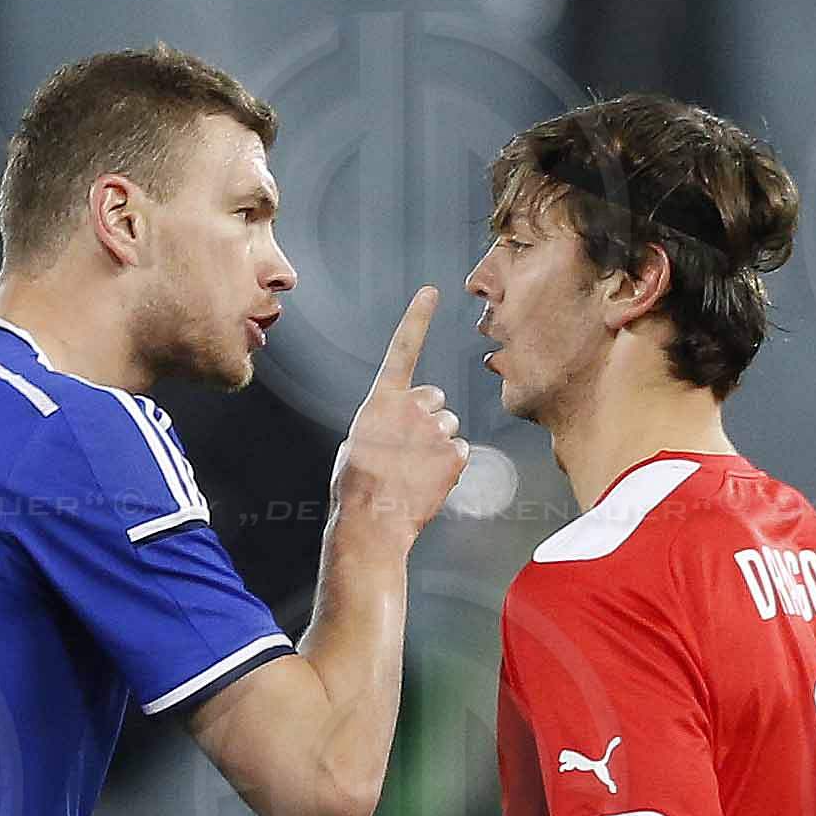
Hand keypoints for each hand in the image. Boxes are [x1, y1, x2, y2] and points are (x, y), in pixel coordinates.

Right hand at [332, 285, 467, 538]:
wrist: (372, 522)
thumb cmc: (357, 487)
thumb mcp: (357, 444)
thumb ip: (381, 422)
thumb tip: (398, 426)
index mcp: (380, 401)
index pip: (402, 350)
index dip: (416, 318)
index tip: (431, 292)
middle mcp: (411, 406)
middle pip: (435, 398)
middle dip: (428, 418)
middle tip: (408, 450)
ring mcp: (435, 428)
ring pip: (449, 426)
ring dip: (437, 444)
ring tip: (414, 471)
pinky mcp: (454, 452)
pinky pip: (459, 451)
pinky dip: (448, 467)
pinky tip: (426, 483)